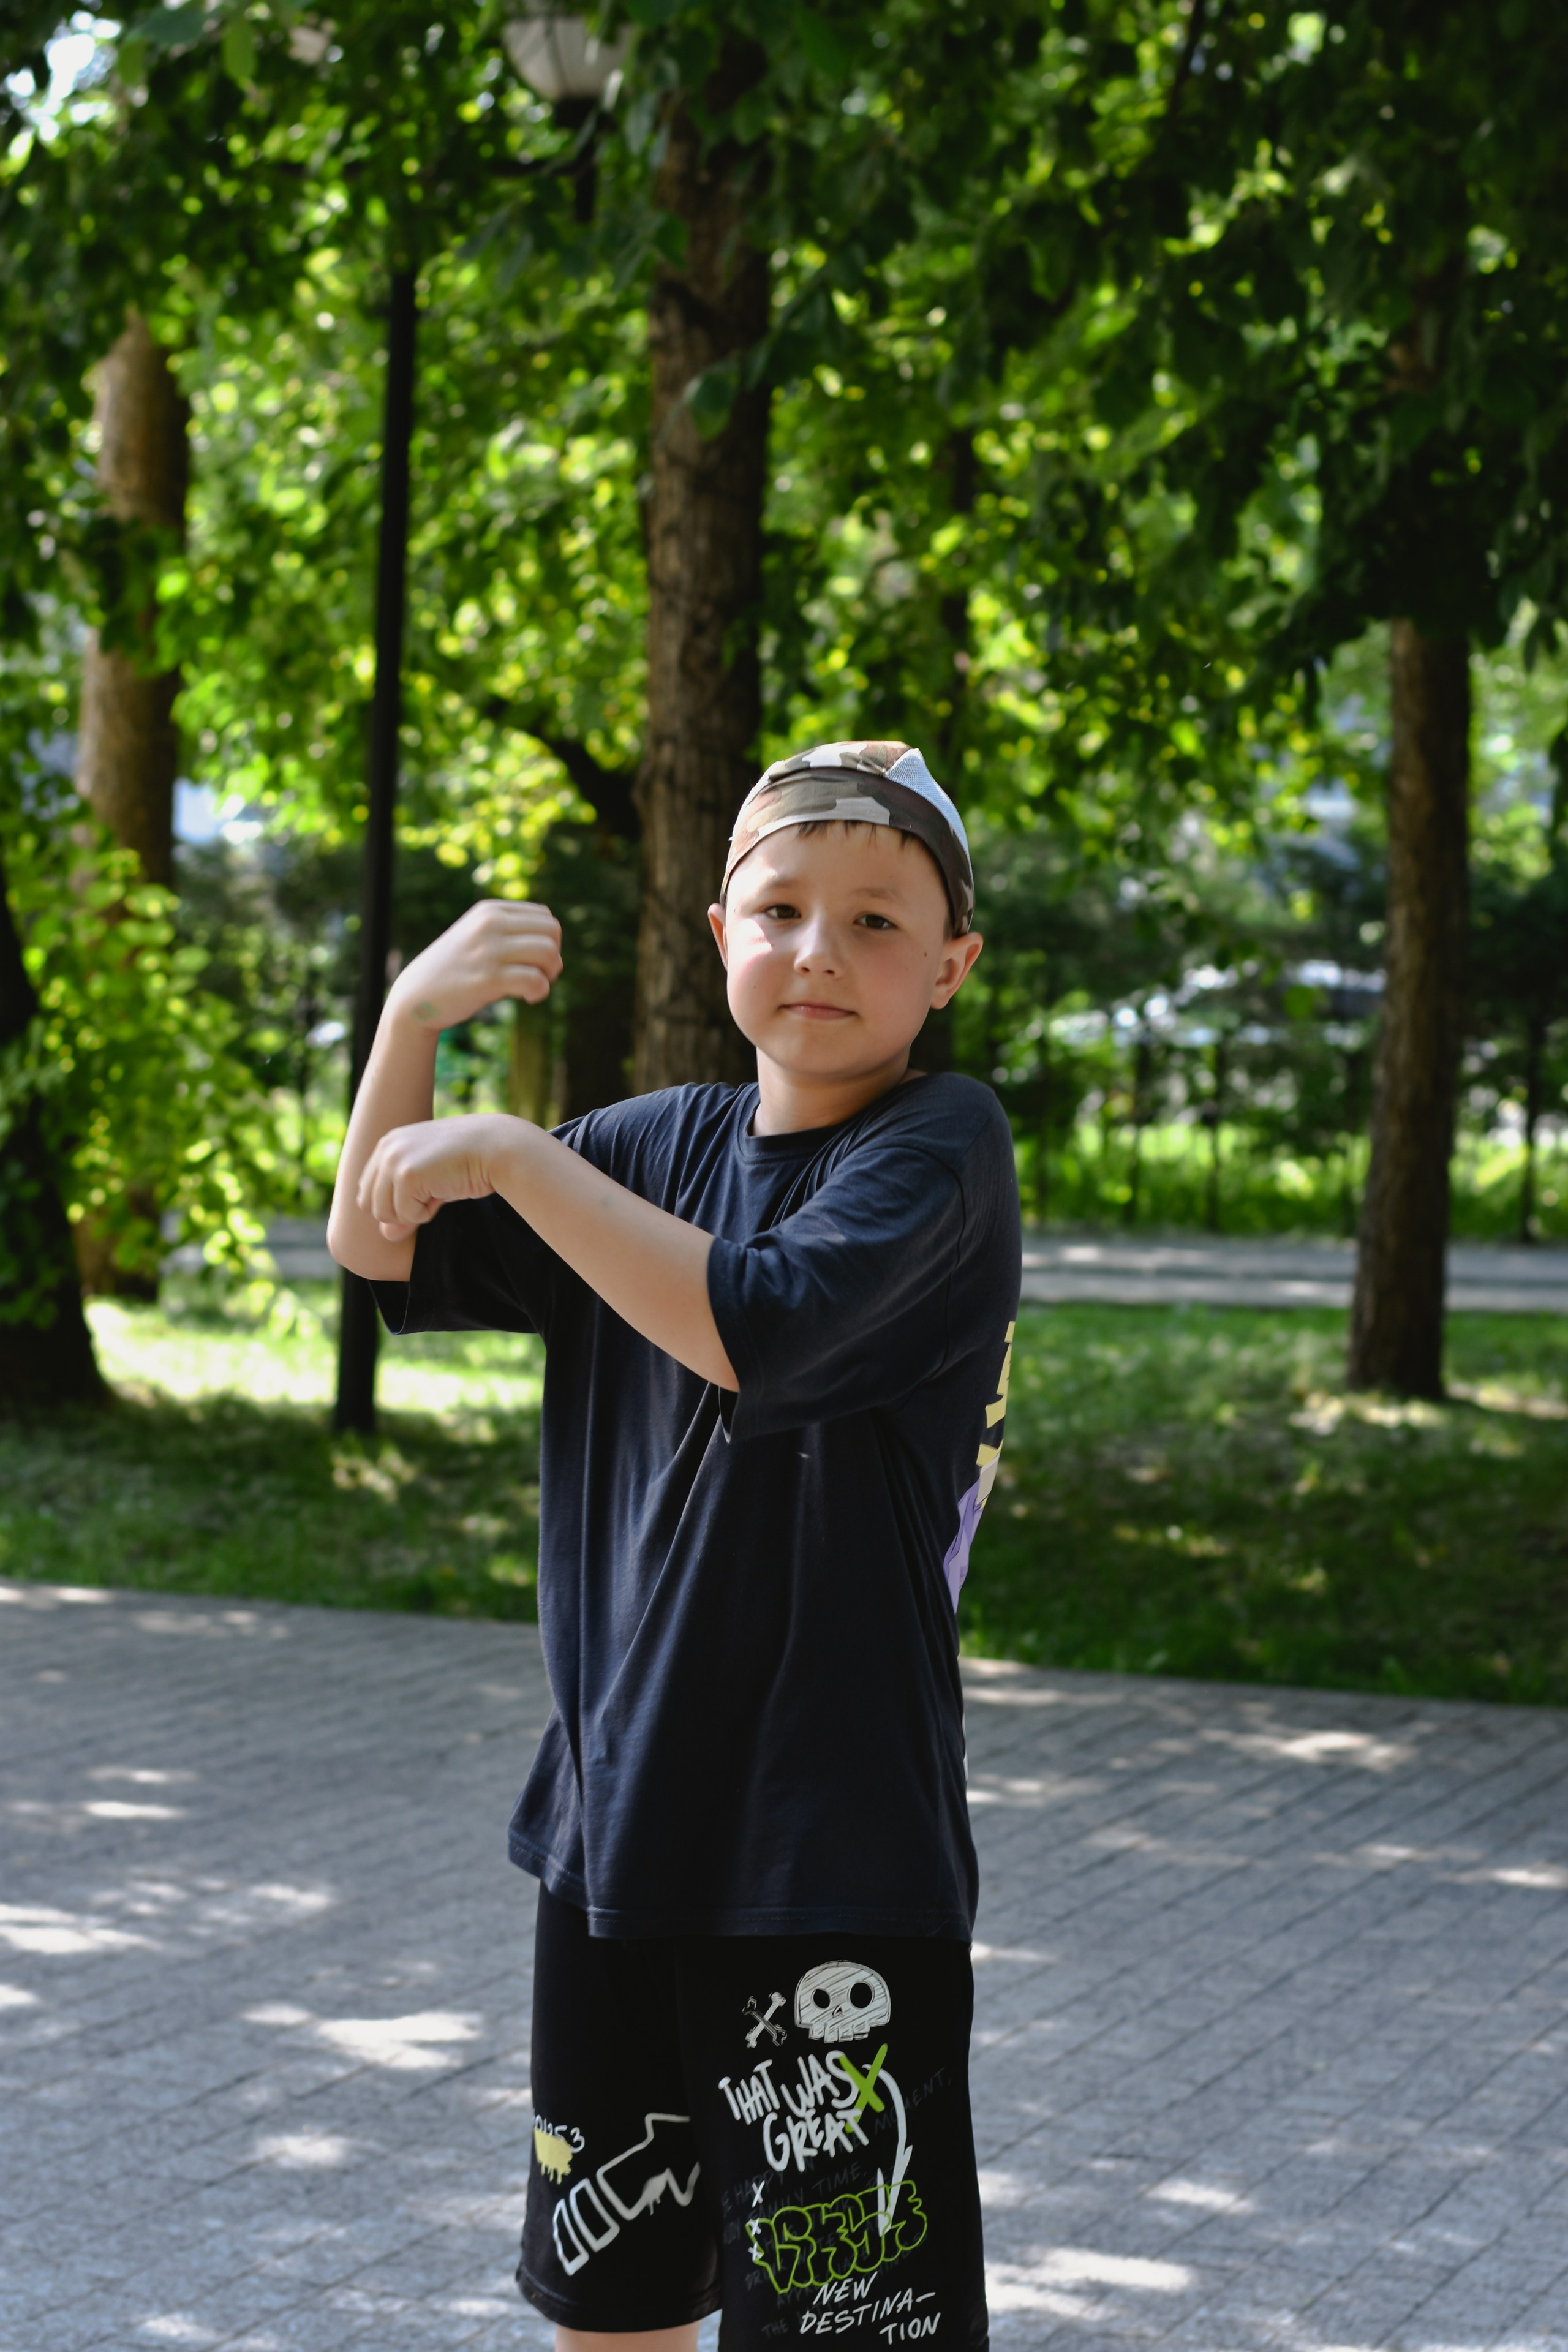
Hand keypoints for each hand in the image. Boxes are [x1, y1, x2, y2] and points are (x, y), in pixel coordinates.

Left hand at [358, 1113, 520, 1240]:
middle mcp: (386, 1148)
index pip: (368, 1190)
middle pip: (369, 1204)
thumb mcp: (430, 1182)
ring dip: (412, 1213)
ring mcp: (393, 1160)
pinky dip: (426, 1213)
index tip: (424, 1192)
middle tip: (430, 1196)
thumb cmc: (469, 1161)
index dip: (394, 1203)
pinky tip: (443, 1191)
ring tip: (437, 1192)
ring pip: (383, 1213)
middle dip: (399, 1212)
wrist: (496, 1147)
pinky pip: (406, 1215)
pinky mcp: (407, 1175)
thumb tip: (386, 1235)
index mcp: (388, 1144)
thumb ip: (404, 1204)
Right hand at [387, 900, 562, 1032]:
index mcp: (489, 911)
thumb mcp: (478, 937)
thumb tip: (554, 944)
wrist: (416, 996)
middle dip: (554, 956)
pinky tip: (528, 998)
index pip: (544, 916)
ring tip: (534, 986)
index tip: (534, 961)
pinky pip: (535, 980)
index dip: (550, 940)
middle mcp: (489, 924)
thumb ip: (509, 932)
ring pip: (548, 953)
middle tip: (540, 974)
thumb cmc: (455, 970)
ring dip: (550, 974)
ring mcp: (488, 950)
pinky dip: (540, 992)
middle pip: (552, 931)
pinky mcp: (488, 978)